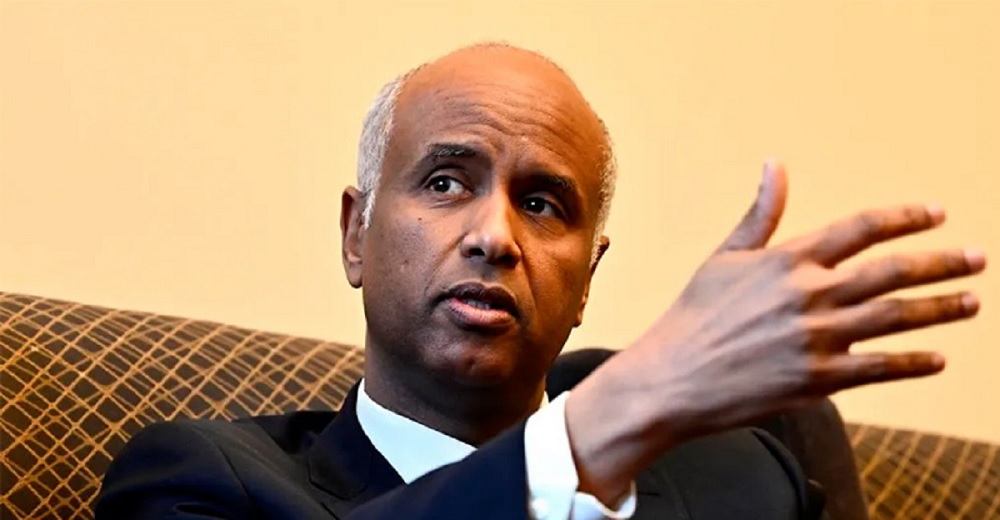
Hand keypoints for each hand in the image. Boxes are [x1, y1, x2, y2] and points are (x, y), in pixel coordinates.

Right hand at [566, 161, 986, 502]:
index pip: (861, 228)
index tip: (937, 214)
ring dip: (940, 308)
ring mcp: (817, 338)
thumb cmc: (693, 316)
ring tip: (972, 301)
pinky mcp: (818, 380)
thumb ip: (761, 214)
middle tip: (977, 258)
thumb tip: (775, 164)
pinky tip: (938, 357)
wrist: (672, 378)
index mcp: (787, 259)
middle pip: (892, 271)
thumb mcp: (724, 258)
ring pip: (896, 317)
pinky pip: (881, 367)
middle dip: (942, 263)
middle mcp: (808, 295)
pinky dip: (915, 361)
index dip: (905, 218)